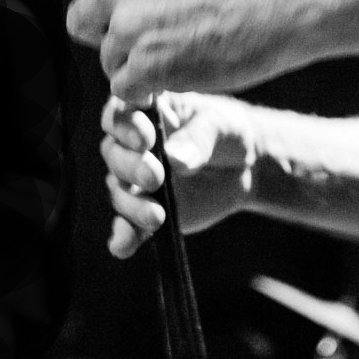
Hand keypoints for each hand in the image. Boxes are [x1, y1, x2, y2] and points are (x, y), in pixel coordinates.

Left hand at [67, 0, 326, 97]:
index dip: (103, 3)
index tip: (121, 15)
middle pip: (80, 22)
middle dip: (108, 36)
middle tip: (146, 44)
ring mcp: (128, 27)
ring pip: (109, 61)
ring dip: (138, 66)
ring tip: (185, 57)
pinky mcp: (146, 66)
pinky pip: (127, 90)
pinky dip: (151, 90)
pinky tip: (185, 74)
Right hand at [98, 92, 260, 258]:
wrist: (245, 167)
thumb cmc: (228, 132)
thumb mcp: (219, 125)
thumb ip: (197, 138)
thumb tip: (174, 159)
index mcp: (146, 112)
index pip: (120, 113)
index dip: (125, 125)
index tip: (146, 138)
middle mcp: (132, 146)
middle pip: (113, 153)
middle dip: (130, 166)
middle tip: (156, 176)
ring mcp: (136, 180)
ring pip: (119, 191)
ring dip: (132, 205)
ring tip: (157, 216)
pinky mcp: (146, 211)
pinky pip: (128, 226)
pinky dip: (124, 237)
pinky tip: (124, 246)